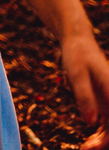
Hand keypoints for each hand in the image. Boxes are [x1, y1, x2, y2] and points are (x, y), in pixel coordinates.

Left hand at [61, 33, 108, 149]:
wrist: (78, 42)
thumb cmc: (77, 55)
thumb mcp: (77, 75)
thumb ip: (84, 97)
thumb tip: (90, 122)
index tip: (94, 146)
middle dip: (106, 142)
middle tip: (85, 148)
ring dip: (104, 141)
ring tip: (85, 147)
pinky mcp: (106, 102)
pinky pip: (108, 124)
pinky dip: (101, 135)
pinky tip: (88, 141)